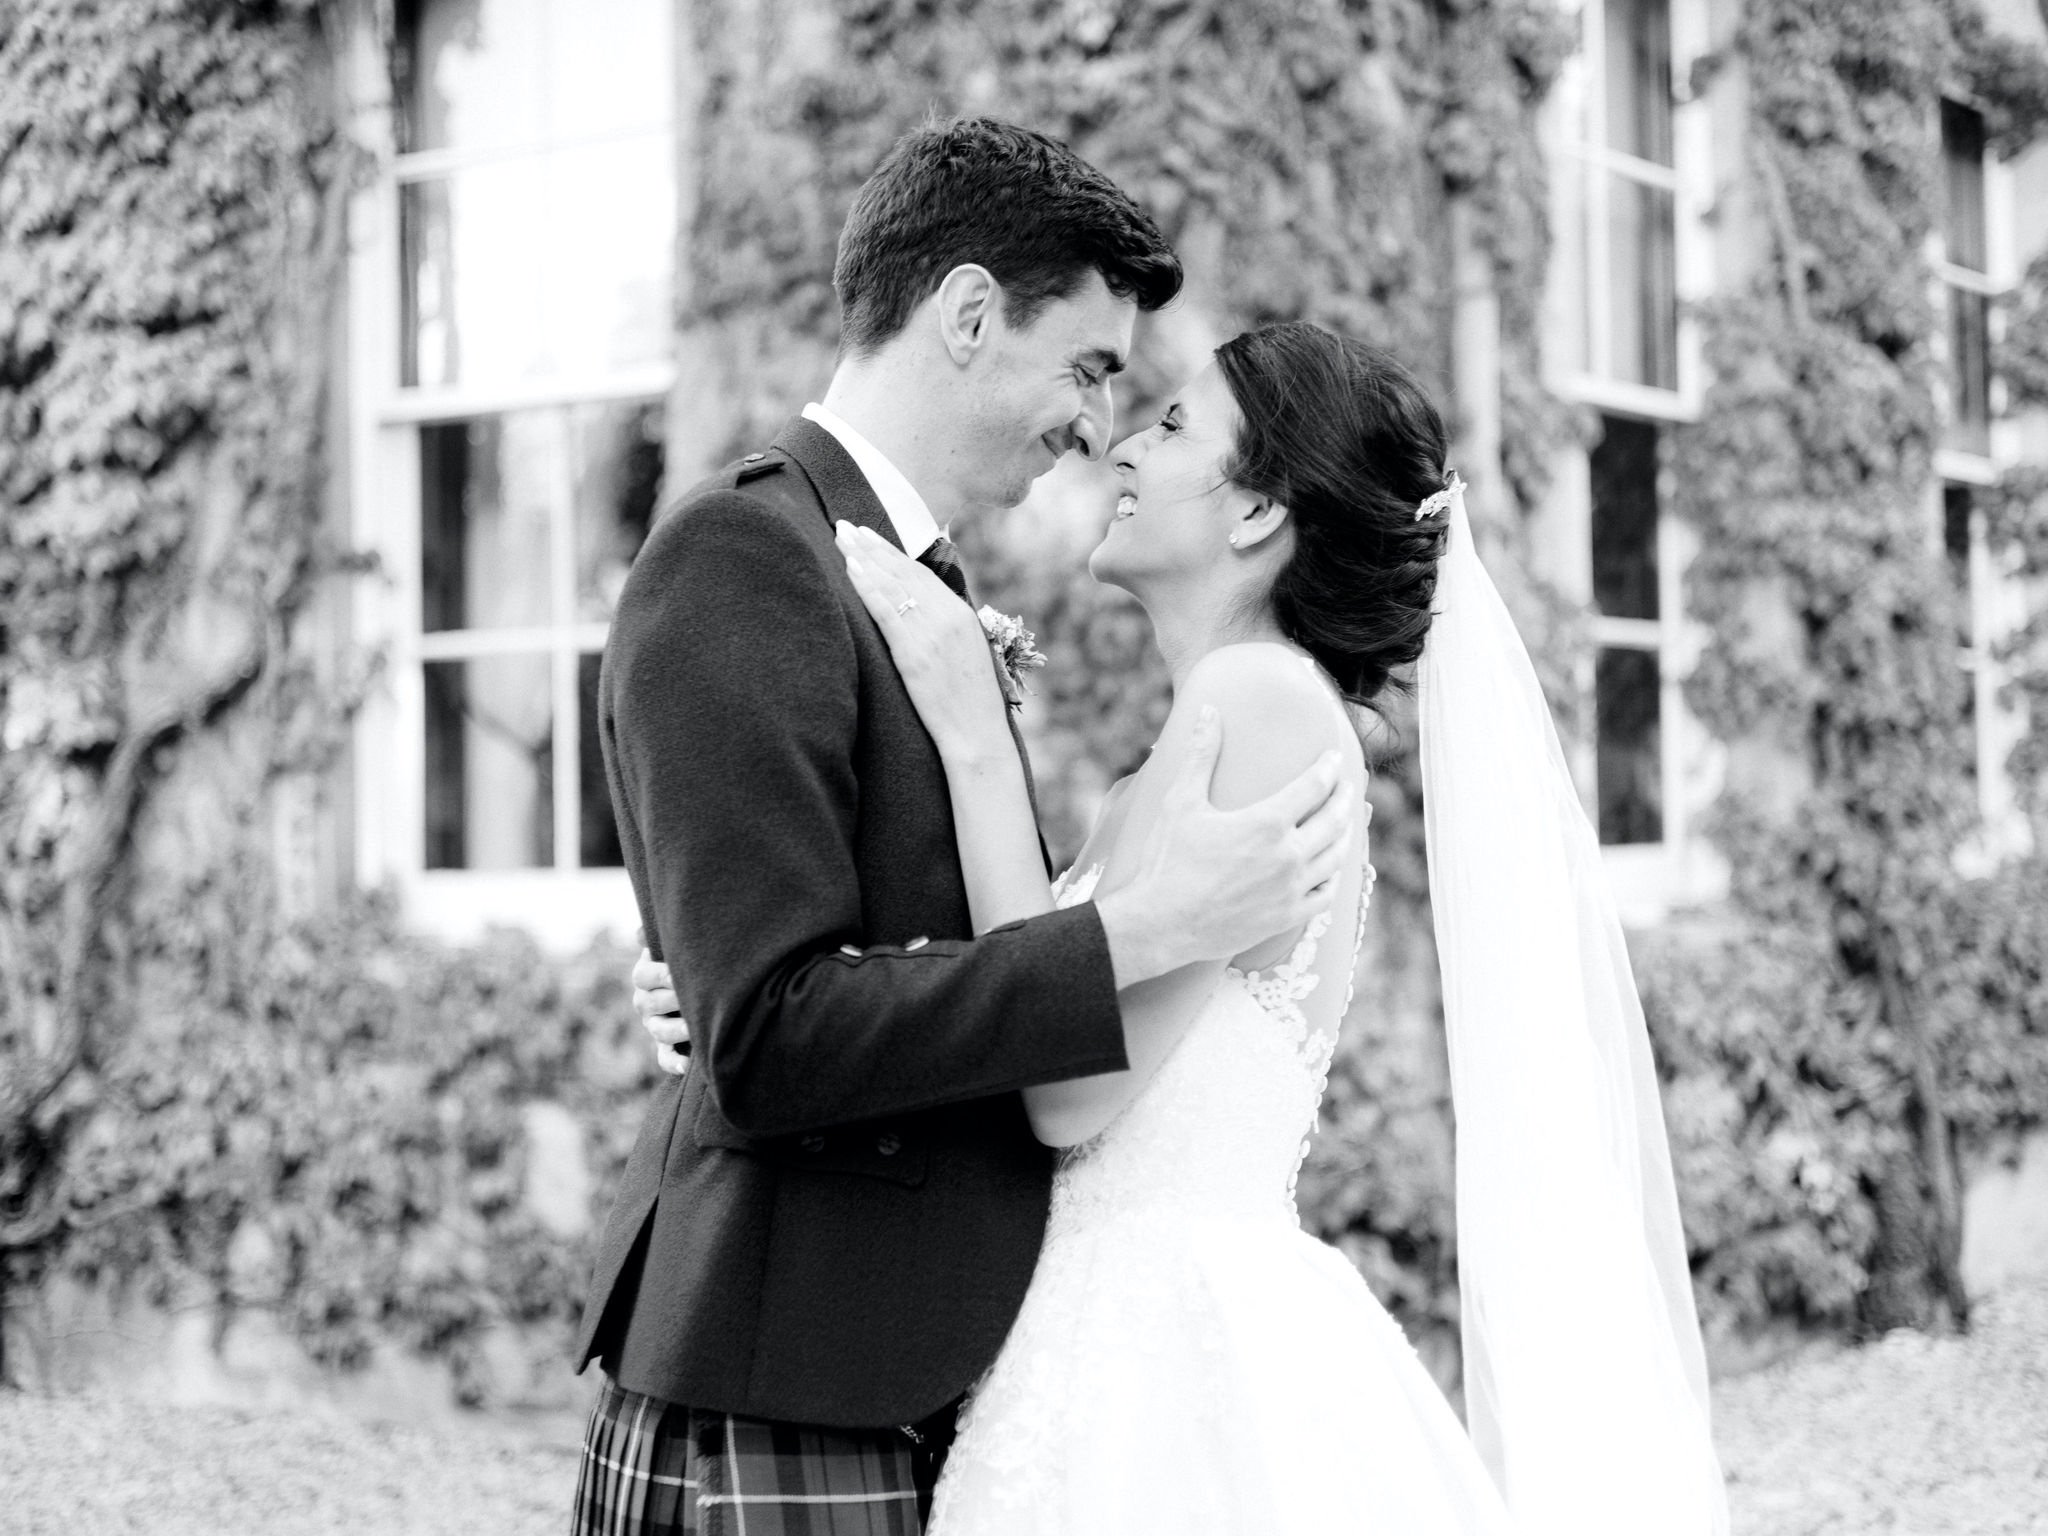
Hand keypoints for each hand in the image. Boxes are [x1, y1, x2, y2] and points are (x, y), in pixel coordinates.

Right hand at [632, 947, 689, 1076]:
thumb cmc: (686, 958)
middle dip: (674, 1000)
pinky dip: (674, 1063)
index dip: (661, 974)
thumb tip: (640, 933)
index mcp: (644, 976)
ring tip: (695, 1028)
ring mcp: (654, 1026)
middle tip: (695, 996)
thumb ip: (656, 936)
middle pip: (650, 1004)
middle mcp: (645, 1002)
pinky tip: (687, 1065)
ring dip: (677, 1030)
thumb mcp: (671, 945)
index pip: (643, 976)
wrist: (702, 982)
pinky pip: (664, 1058)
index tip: (679, 973)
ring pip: (659, 1031)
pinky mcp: (666, 1046)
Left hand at [835, 522, 1013, 761]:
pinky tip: (850, 568)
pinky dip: (867, 586)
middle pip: (904, 571)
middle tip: (846, 524)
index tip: (870, 536)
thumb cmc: (970, 706)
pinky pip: (886, 610)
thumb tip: (920, 619)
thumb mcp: (965, 657)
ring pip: (892, 584)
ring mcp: (931, 633)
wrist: (978, 735)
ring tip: (841, 536)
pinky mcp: (915, 652)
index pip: (921, 574)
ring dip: (864, 556)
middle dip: (872, 545)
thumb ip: (945, 632)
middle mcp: (948, 617)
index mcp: (961, 615)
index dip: (892, 553)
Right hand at [1096, 706, 1353, 984]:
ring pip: (1336, 856)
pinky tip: (1330, 869)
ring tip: (1343, 823)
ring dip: (1345, 834)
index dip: (1328, 767)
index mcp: (1267, 822)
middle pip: (1334, 819)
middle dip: (1344, 798)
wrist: (1161, 924)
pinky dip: (1333, 876)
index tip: (1334, 757)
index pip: (1314, 786)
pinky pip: (1326, 894)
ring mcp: (1291, 889)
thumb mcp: (1181, 801)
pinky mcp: (1287, 917)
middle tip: (1346, 787)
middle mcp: (1288, 855)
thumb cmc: (1167, 860)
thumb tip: (1209, 711)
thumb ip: (1202, 754)